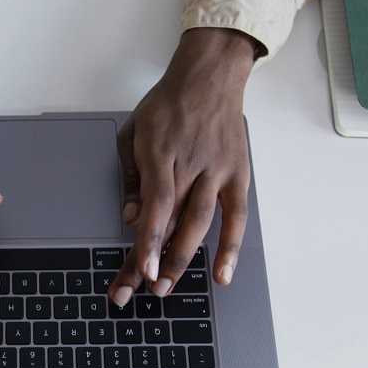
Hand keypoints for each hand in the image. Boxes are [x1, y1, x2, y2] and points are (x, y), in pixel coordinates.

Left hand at [109, 27, 257, 306]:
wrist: (210, 76)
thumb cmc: (166, 105)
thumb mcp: (133, 132)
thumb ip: (130, 177)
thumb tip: (129, 218)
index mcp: (160, 153)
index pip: (156, 205)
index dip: (148, 240)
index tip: (140, 270)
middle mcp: (191, 165)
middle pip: (173, 222)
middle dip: (156, 259)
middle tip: (142, 291)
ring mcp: (217, 171)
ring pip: (202, 223)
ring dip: (184, 258)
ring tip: (166, 286)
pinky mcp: (238, 175)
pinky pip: (237, 217)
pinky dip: (231, 247)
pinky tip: (222, 275)